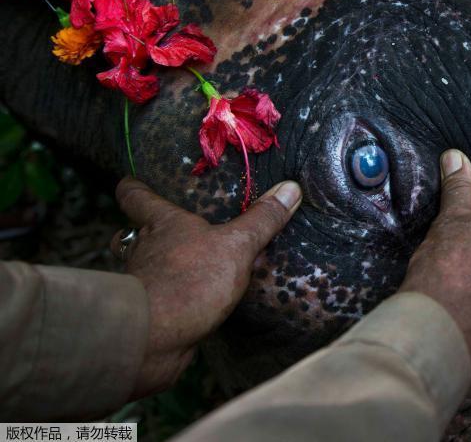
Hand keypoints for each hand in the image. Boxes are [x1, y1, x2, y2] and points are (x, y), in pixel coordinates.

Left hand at [110, 177, 301, 398]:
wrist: (153, 339)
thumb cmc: (190, 280)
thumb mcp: (236, 246)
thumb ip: (262, 220)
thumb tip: (290, 187)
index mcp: (162, 223)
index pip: (135, 196)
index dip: (134, 187)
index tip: (133, 181)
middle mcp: (144, 249)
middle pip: (131, 233)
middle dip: (144, 230)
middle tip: (166, 229)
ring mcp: (141, 283)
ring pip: (144, 266)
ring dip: (160, 265)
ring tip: (186, 267)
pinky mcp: (147, 314)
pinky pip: (158, 297)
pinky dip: (171, 297)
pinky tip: (191, 303)